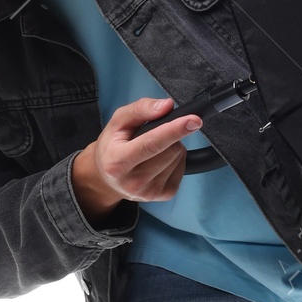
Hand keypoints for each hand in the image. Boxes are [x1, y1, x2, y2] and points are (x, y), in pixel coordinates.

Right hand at [70, 96, 201, 220]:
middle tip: (155, 135)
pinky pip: (182, 169)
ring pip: (179, 158)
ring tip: (154, 150)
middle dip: (171, 136)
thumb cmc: (113, 146)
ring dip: (173, 147)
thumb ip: (140, 109)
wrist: (107, 178)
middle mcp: (133, 181)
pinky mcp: (163, 196)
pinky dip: (175, 159)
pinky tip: (159, 161)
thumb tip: (167, 106)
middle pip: (171, 150)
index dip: (174, 130)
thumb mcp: (118, 121)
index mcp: (118, 162)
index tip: (193, 120)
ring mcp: (150, 192)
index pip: (152, 144)